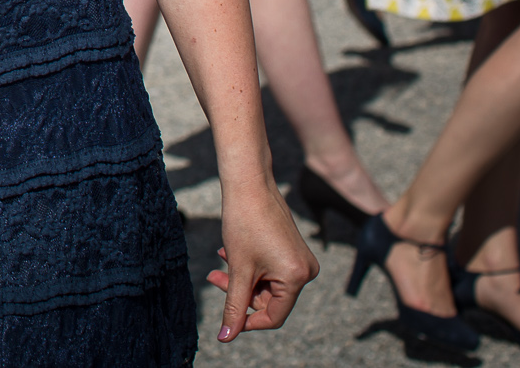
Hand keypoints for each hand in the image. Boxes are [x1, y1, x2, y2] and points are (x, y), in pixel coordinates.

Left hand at [205, 179, 317, 340]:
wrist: (249, 183)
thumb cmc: (243, 223)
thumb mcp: (238, 269)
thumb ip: (233, 305)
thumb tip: (227, 337)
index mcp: (297, 278)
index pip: (274, 316)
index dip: (247, 320)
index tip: (226, 319)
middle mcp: (306, 271)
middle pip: (269, 298)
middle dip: (239, 290)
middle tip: (213, 277)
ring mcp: (300, 259)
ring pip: (266, 282)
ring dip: (241, 276)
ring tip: (221, 257)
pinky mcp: (292, 248)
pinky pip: (269, 268)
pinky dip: (249, 265)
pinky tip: (229, 250)